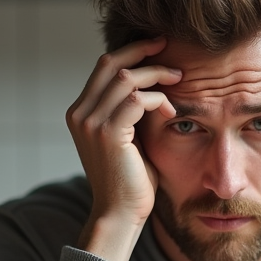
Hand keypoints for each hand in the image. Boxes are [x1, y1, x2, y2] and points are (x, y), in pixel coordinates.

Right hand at [66, 38, 180, 260]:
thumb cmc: (130, 180)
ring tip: (179, 81)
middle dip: (143, 51)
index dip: (132, 52)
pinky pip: (138, 100)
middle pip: (111, 63)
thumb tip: (150, 86)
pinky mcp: (108, 134)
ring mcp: (91, 123)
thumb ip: (130, 112)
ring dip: (158, 76)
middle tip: (170, 48)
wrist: (119, 214)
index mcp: (81, 112)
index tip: (158, 47)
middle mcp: (80, 113)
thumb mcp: (128, 138)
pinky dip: (159, 99)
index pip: (104, 67)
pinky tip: (172, 111)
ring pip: (127, 79)